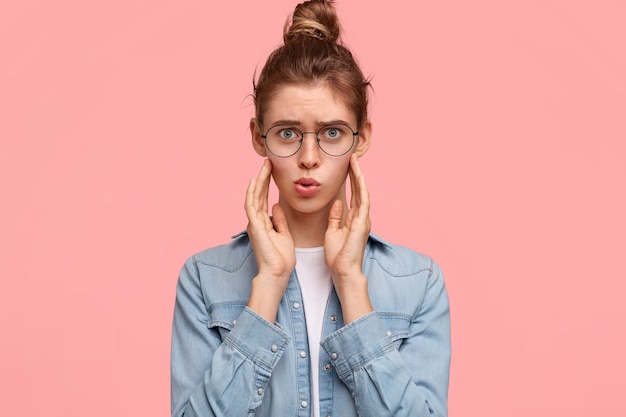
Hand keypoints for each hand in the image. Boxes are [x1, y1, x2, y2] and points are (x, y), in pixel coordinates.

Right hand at [245, 160, 295, 321]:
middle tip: (268, 162)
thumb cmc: (281, 258)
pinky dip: (253, 192)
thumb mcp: (284, 234)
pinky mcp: (255, 226)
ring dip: (259, 180)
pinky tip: (255, 181)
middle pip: (258, 194)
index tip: (272, 170)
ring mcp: (254, 223)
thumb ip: (279, 220)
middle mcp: (256, 221)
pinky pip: (251, 206)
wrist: (278, 273)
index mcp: (263, 222)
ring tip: (265, 166)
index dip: (267, 183)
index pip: (263, 198)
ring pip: (254, 196)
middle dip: (263, 177)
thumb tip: (276, 205)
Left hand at [324, 154, 372, 322]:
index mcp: (353, 219)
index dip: (350, 180)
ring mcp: (363, 219)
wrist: (343, 271)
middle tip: (352, 157)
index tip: (346, 166)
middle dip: (356, 173)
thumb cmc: (337, 256)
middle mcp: (361, 217)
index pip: (353, 194)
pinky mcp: (362, 223)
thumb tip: (337, 203)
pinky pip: (363, 200)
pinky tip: (358, 175)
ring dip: (359, 176)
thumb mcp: (333, 232)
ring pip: (362, 191)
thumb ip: (336, 217)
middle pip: (359, 190)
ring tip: (354, 161)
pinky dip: (361, 187)